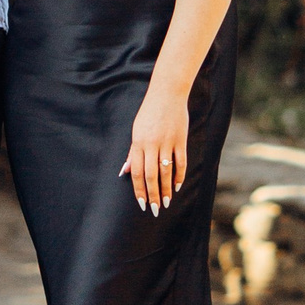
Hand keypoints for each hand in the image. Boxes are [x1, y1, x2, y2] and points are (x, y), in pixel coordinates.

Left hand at [122, 81, 188, 213]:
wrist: (167, 94)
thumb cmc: (149, 114)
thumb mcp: (136, 131)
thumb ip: (131, 153)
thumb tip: (123, 172)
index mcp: (138, 143)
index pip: (136, 172)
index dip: (139, 190)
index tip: (142, 203)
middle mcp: (152, 144)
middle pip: (151, 175)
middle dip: (153, 195)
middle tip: (155, 209)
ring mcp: (167, 142)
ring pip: (166, 172)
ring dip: (167, 189)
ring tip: (167, 202)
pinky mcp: (180, 140)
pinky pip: (180, 162)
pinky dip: (179, 175)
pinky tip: (177, 186)